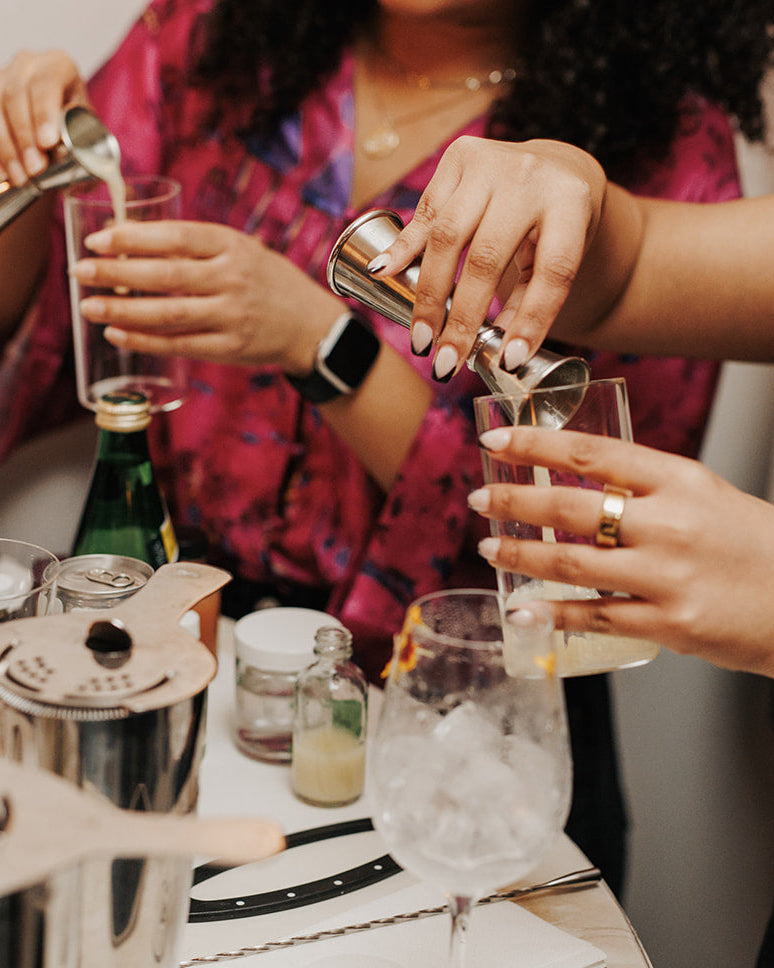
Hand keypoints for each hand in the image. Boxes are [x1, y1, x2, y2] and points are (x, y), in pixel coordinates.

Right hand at [0, 50, 89, 184]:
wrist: (57, 126)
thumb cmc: (76, 125)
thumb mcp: (89, 130)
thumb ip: (86, 142)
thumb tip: (66, 157)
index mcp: (58, 66)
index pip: (47, 83)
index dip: (44, 113)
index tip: (47, 142)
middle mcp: (27, 64)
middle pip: (16, 96)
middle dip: (25, 137)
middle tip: (35, 169)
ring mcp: (3, 77)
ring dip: (7, 148)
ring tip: (20, 178)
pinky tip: (2, 173)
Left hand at [70, 219, 344, 371]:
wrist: (311, 325)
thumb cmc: (268, 282)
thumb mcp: (241, 250)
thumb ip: (196, 247)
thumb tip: (132, 242)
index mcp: (232, 246)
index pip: (176, 237)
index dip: (133, 237)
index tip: (98, 239)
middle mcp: (232, 280)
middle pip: (165, 276)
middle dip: (116, 273)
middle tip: (80, 271)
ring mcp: (232, 316)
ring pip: (168, 314)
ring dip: (122, 311)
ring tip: (88, 307)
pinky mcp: (230, 349)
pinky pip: (179, 345)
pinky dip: (144, 341)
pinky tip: (117, 334)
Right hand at [368, 135, 606, 378]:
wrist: (554, 165)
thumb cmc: (557, 223)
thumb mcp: (560, 255)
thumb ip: (531, 299)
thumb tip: (499, 350)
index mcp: (570, 203)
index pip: (552, 269)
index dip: (530, 319)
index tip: (509, 360)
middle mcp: (530, 177)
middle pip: (486, 258)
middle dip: (462, 317)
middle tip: (445, 362)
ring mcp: (491, 162)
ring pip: (447, 237)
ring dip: (429, 295)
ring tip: (421, 339)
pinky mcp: (459, 157)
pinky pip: (425, 211)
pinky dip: (402, 246)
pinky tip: (383, 272)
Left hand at [469, 425, 773, 677]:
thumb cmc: (751, 544)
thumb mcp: (701, 494)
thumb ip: (643, 486)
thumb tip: (575, 478)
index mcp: (678, 480)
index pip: (591, 453)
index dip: (534, 445)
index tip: (495, 438)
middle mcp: (669, 524)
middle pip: (570, 507)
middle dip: (513, 501)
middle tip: (480, 498)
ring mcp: (667, 576)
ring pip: (573, 563)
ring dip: (520, 555)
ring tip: (489, 548)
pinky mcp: (669, 623)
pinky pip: (595, 617)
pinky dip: (551, 614)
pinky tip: (520, 609)